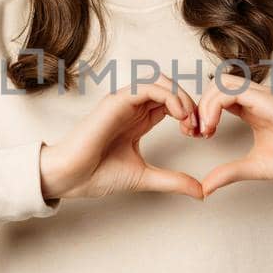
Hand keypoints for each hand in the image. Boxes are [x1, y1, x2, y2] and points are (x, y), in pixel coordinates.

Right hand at [40, 74, 205, 200]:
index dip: (191, 114)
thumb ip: (173, 181)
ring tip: (189, 119)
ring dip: (181, 96)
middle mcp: (132, 107)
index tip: (199, 135)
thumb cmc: (97, 174)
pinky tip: (179, 115)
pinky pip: (148, 86)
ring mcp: (125, 102)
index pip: (172, 104)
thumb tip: (201, 191)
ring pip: (161, 81)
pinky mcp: (117, 100)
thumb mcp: (145, 177)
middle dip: (191, 104)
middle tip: (200, 127)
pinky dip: (169, 96)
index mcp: (138, 120)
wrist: (71, 177)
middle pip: (170, 89)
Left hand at [194, 70, 272, 197]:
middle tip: (195, 132)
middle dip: (200, 105)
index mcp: (253, 109)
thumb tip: (205, 187)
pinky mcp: (270, 101)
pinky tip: (212, 127)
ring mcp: (265, 97)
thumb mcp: (253, 167)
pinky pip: (234, 91)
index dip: (203, 111)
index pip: (219, 96)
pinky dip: (215, 106)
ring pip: (222, 83)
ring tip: (204, 130)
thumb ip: (229, 172)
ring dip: (206, 103)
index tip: (196, 135)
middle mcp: (258, 98)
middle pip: (217, 85)